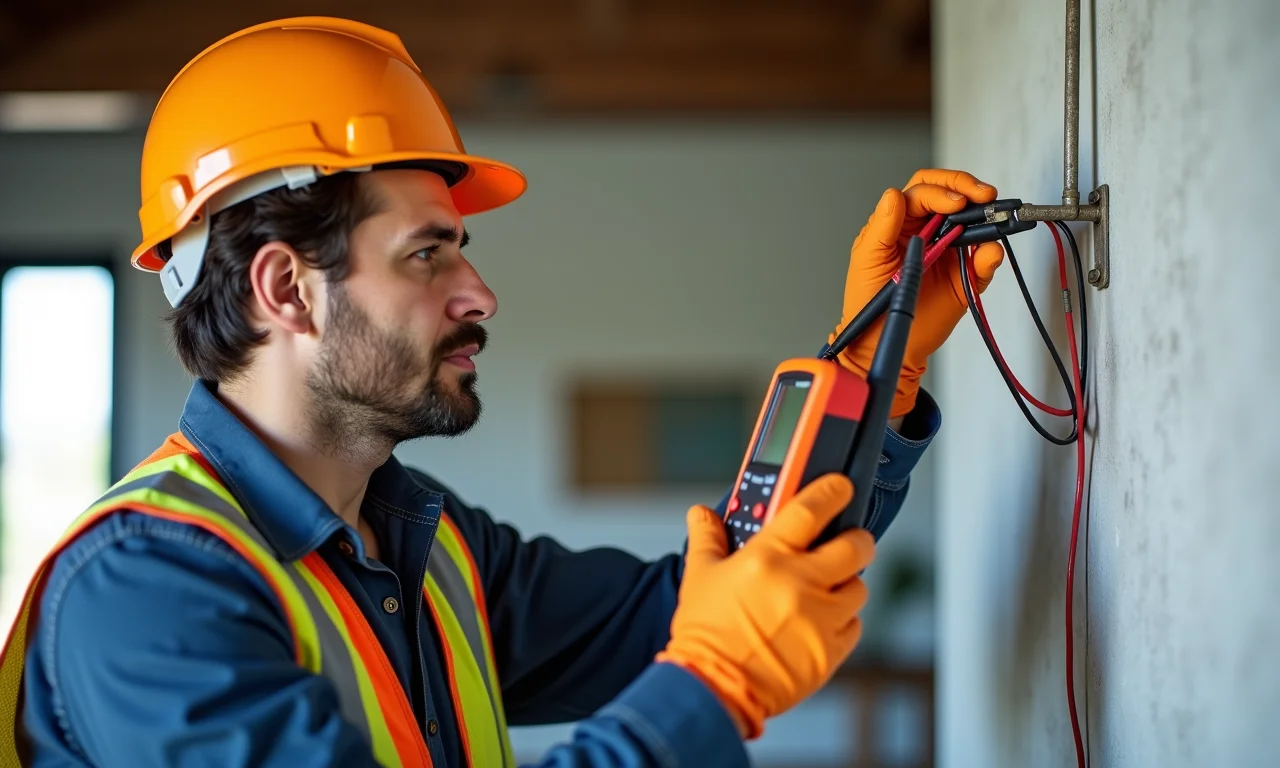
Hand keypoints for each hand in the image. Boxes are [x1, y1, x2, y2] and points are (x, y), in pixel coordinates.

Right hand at [656, 475, 874, 738]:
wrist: (713, 688)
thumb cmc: (705, 633)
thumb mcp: (700, 577)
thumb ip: (708, 539)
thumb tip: (701, 514)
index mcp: (767, 558)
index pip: (810, 509)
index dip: (831, 491)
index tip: (839, 487)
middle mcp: (800, 584)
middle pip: (854, 546)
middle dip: (856, 539)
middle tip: (846, 542)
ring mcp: (819, 619)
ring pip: (858, 587)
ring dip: (846, 583)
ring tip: (824, 590)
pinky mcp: (830, 651)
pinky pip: (854, 625)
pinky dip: (843, 621)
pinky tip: (819, 622)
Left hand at [834, 169, 1005, 417]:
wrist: (881, 342)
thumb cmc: (867, 300)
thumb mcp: (867, 259)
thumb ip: (882, 227)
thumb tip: (894, 195)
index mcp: (900, 222)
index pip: (923, 191)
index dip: (942, 191)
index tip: (955, 203)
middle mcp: (926, 231)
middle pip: (950, 195)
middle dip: (968, 189)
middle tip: (984, 196)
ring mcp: (947, 251)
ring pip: (972, 222)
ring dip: (985, 216)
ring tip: (993, 219)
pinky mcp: (963, 275)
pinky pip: (983, 260)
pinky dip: (990, 255)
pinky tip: (989, 254)